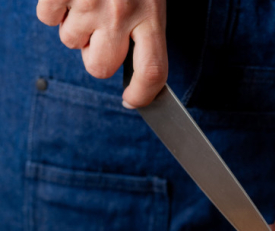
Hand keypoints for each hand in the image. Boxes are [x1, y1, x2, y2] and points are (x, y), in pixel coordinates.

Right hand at [36, 0, 166, 106]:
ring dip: (75, 27)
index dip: (143, 95)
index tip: (133, 101)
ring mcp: (87, 0)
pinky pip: (47, 17)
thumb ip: (143, 31)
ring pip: (70, 42)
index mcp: (151, 14)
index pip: (152, 72)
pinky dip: (53, 7)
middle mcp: (121, 12)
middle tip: (100, 34)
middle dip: (96, 56)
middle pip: (100, 67)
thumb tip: (131, 71)